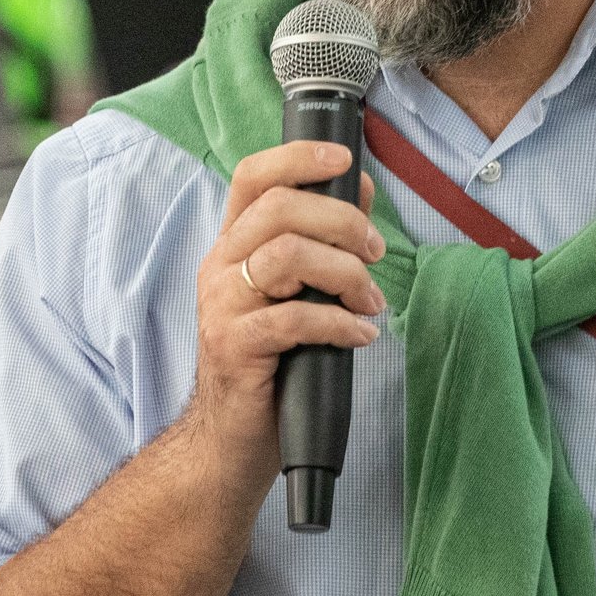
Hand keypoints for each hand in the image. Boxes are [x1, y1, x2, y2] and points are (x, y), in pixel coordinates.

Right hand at [187, 141, 384, 458]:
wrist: (229, 438)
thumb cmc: (270, 362)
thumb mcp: (294, 293)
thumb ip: (321, 242)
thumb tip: (360, 189)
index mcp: (233, 245)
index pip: (253, 176)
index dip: (298, 157)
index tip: (344, 158)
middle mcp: (220, 267)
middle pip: (279, 208)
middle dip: (342, 222)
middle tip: (375, 253)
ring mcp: (223, 306)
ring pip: (286, 255)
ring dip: (345, 273)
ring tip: (369, 302)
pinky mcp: (235, 347)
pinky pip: (293, 318)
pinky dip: (339, 324)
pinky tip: (360, 335)